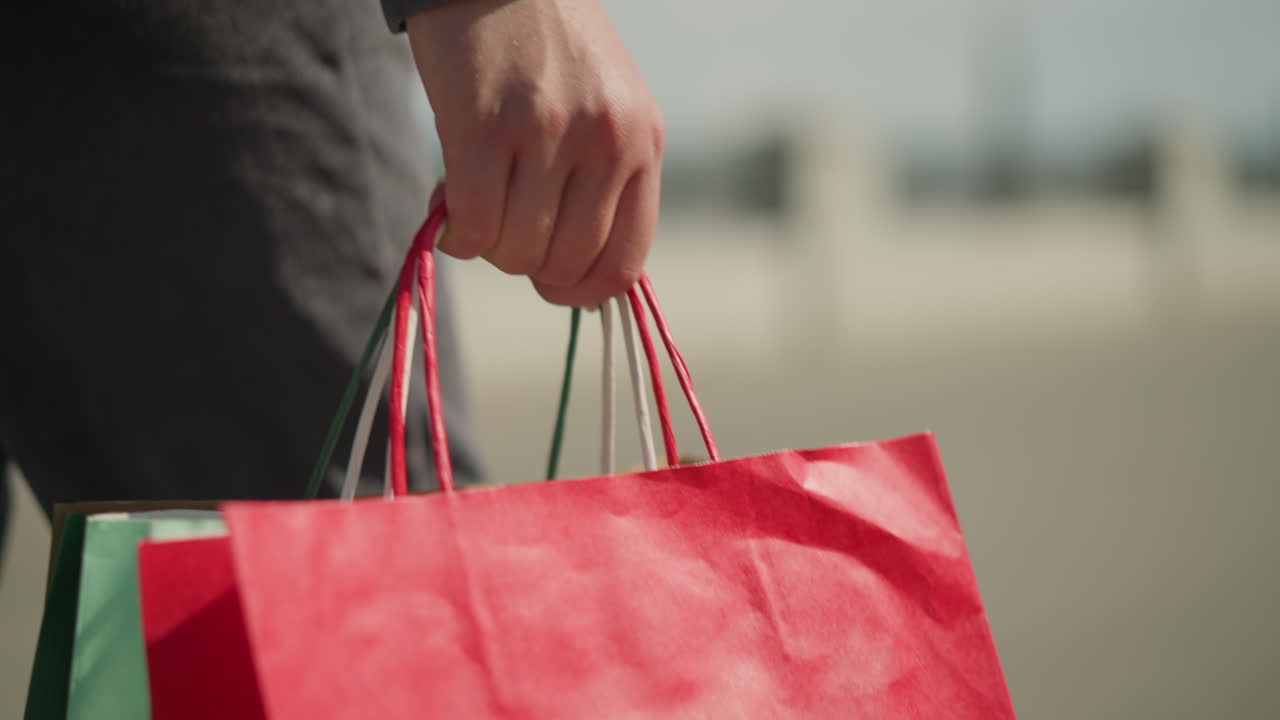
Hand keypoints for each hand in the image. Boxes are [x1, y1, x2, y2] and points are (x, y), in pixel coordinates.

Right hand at [406, 0, 663, 307]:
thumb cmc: (550, 52)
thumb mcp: (607, 111)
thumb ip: (603, 185)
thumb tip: (573, 280)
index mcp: (643, 144)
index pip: (624, 264)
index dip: (582, 293)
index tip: (553, 285)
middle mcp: (606, 142)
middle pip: (563, 265)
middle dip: (527, 266)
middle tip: (505, 231)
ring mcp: (548, 133)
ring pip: (516, 251)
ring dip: (489, 246)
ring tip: (479, 206)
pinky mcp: (484, 126)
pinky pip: (472, 223)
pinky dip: (456, 234)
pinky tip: (449, 207)